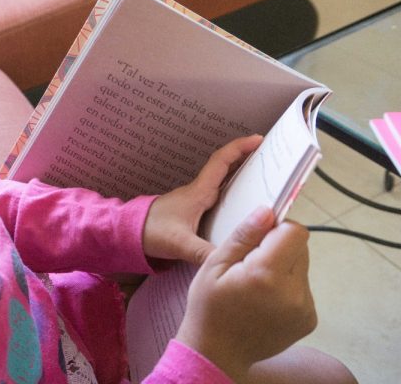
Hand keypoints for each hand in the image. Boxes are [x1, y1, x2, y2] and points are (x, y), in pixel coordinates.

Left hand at [143, 134, 261, 264]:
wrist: (129, 233)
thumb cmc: (151, 232)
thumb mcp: (180, 243)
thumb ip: (204, 253)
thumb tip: (231, 262)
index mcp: (198, 192)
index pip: (221, 162)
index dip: (241, 148)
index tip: (260, 139)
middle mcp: (199, 192)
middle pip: (227, 168)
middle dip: (249, 159)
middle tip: (272, 157)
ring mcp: (196, 200)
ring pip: (224, 182)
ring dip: (242, 175)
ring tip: (266, 177)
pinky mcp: (194, 211)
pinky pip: (219, 196)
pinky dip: (234, 193)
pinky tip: (244, 205)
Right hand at [175, 208, 316, 382]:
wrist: (217, 353)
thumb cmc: (209, 307)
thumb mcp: (214, 265)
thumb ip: (244, 236)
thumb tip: (267, 211)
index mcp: (267, 275)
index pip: (295, 232)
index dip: (277, 228)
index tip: (258, 238)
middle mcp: (293, 292)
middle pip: (300, 247)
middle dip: (279, 248)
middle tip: (250, 265)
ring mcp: (304, 308)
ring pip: (302, 266)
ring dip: (283, 267)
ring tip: (256, 286)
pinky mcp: (309, 319)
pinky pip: (302, 286)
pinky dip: (287, 286)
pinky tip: (265, 300)